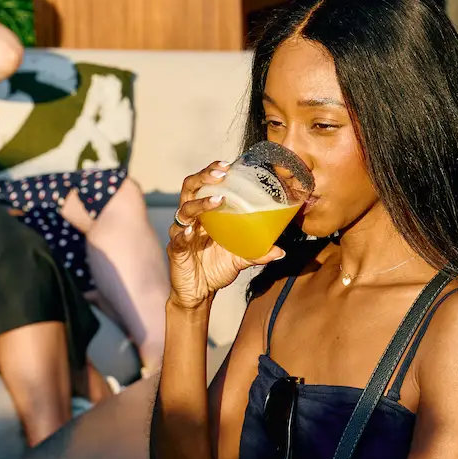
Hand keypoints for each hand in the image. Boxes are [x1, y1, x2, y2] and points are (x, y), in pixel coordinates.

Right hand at [167, 163, 283, 309]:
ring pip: (185, 210)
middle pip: (190, 189)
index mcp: (205, 214)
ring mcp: (181, 233)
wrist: (200, 293)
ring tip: (217, 200)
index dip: (211, 171)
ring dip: (200, 203)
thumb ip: (258, 252)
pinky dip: (185, 234)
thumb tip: (281, 251)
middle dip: (203, 177)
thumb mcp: (240, 258)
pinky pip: (178, 239)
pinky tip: (193, 231)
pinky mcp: (176, 250)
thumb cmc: (216, 267)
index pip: (203, 184)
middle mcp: (191, 219)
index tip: (227, 165)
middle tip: (221, 174)